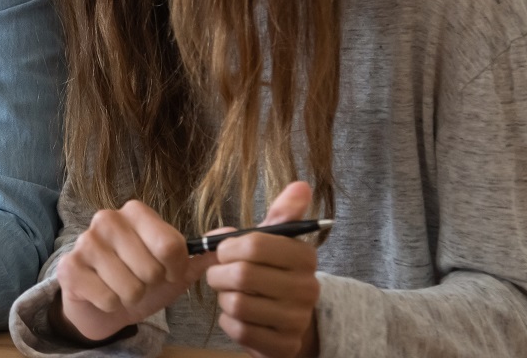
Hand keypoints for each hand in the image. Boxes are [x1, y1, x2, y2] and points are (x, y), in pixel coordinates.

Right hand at [53, 200, 220, 341]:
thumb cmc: (141, 279)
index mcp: (135, 212)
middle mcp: (107, 219)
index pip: (171, 246)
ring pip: (129, 287)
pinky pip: (107, 298)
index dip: (175, 269)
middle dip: (150, 286)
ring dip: (130, 298)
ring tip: (122, 289)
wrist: (102, 302)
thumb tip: (234, 234)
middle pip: (151, 269)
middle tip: (139, 281)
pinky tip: (104, 294)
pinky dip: (111, 305)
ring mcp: (85, 242)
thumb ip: (204, 253)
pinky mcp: (69, 267)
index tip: (167, 272)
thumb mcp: (175, 268)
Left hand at [205, 181, 321, 357]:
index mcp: (304, 257)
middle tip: (219, 274)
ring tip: (231, 294)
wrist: (289, 323)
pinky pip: (238, 329)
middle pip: (241, 275)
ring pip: (237, 304)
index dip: (228, 248)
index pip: (254, 244)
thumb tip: (301, 185)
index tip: (225, 251)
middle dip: (219, 274)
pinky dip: (227, 321)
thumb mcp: (278, 243)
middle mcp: (307, 288)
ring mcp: (297, 319)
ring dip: (223, 298)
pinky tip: (237, 315)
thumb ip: (283, 215)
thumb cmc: (274, 275)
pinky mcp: (283, 345)